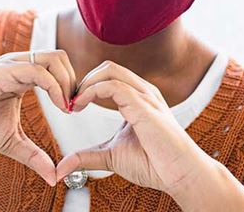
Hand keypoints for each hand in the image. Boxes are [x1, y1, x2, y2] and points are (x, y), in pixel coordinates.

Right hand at [0, 50, 75, 185]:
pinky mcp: (4, 71)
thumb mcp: (11, 142)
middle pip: (61, 58)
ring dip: (68, 82)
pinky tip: (59, 106)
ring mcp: (12, 65)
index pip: (58, 69)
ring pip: (54, 58)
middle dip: (75, 81)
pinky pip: (38, 70)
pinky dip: (55, 86)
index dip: (72, 88)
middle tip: (75, 108)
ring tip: (67, 107)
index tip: (74, 112)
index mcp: (22, 76)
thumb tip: (53, 177)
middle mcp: (20, 65)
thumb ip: (33, 155)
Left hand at [55, 60, 212, 194]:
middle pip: (107, 67)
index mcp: (137, 98)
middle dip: (83, 80)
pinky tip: (82, 105)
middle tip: (71, 102)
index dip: (86, 86)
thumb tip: (62, 167)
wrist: (181, 175)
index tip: (72, 107)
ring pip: (109, 69)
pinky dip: (92, 91)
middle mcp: (142, 91)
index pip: (108, 76)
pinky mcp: (144, 106)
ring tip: (75, 104)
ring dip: (85, 83)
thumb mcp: (111, 156)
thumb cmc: (154, 164)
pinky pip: (114, 86)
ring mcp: (144, 96)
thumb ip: (88, 156)